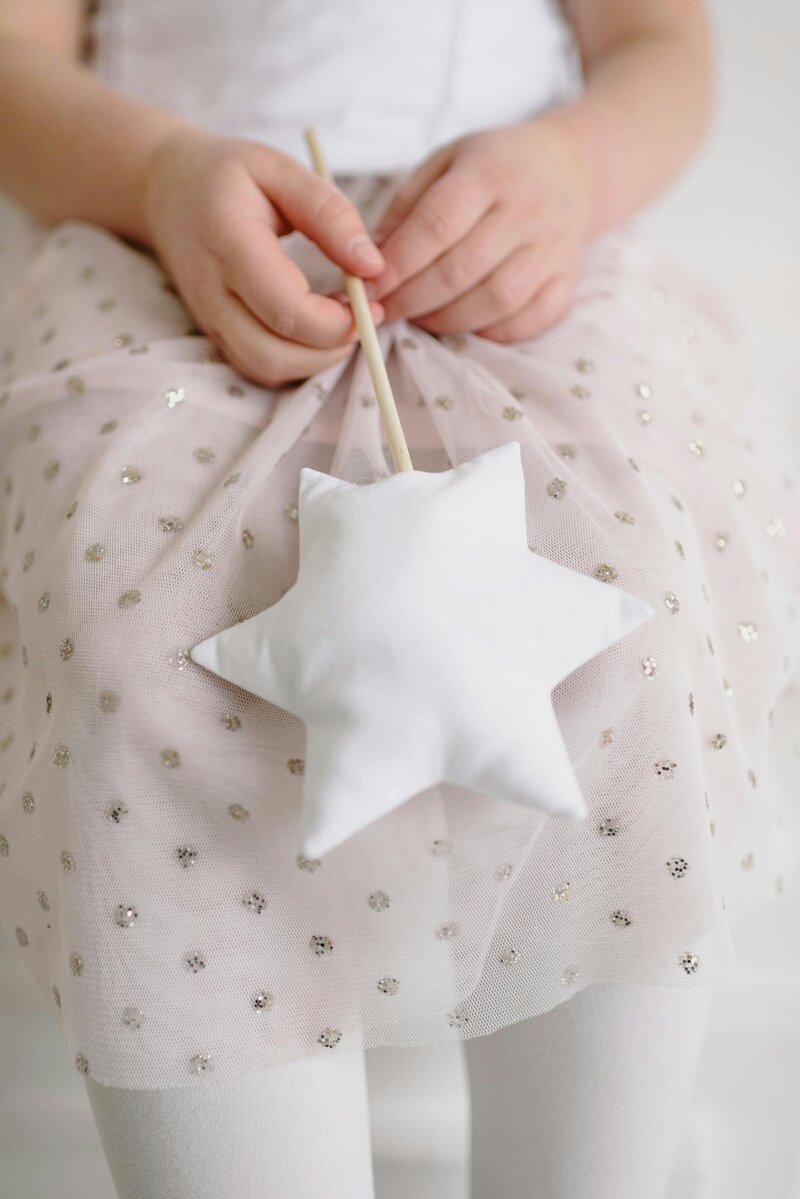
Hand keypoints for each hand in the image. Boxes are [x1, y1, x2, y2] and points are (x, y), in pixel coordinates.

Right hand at [140, 127, 385, 387]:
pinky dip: (295, 361)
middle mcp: (212, 293)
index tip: (366, 299)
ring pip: (266, 370)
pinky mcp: (215, 335)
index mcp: (229, 245)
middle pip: (274, 355)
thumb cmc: (226, 176)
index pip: (285, 310)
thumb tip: (371, 265)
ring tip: (339, 320)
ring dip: (315, 359)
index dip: (335, 321)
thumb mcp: (279, 170)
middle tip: (359, 315)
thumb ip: (328, 213)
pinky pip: (259, 369)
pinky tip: (314, 329)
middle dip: (329, 348)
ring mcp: (210, 320)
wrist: (165, 191)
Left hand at [365, 118, 590, 342]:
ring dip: (448, 321)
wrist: (570, 167)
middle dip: (413, 300)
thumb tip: (371, 260)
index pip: (437, 226)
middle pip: (461, 271)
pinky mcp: (568, 277)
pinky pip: (530, 320)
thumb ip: (405, 208)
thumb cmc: (493, 168)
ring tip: (421, 317)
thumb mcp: (445, 163)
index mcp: (488, 172)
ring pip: (495, 301)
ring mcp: (552, 247)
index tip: (368, 286)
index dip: (398, 264)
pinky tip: (468, 323)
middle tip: (385, 310)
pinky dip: (493, 332)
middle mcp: (526, 209)